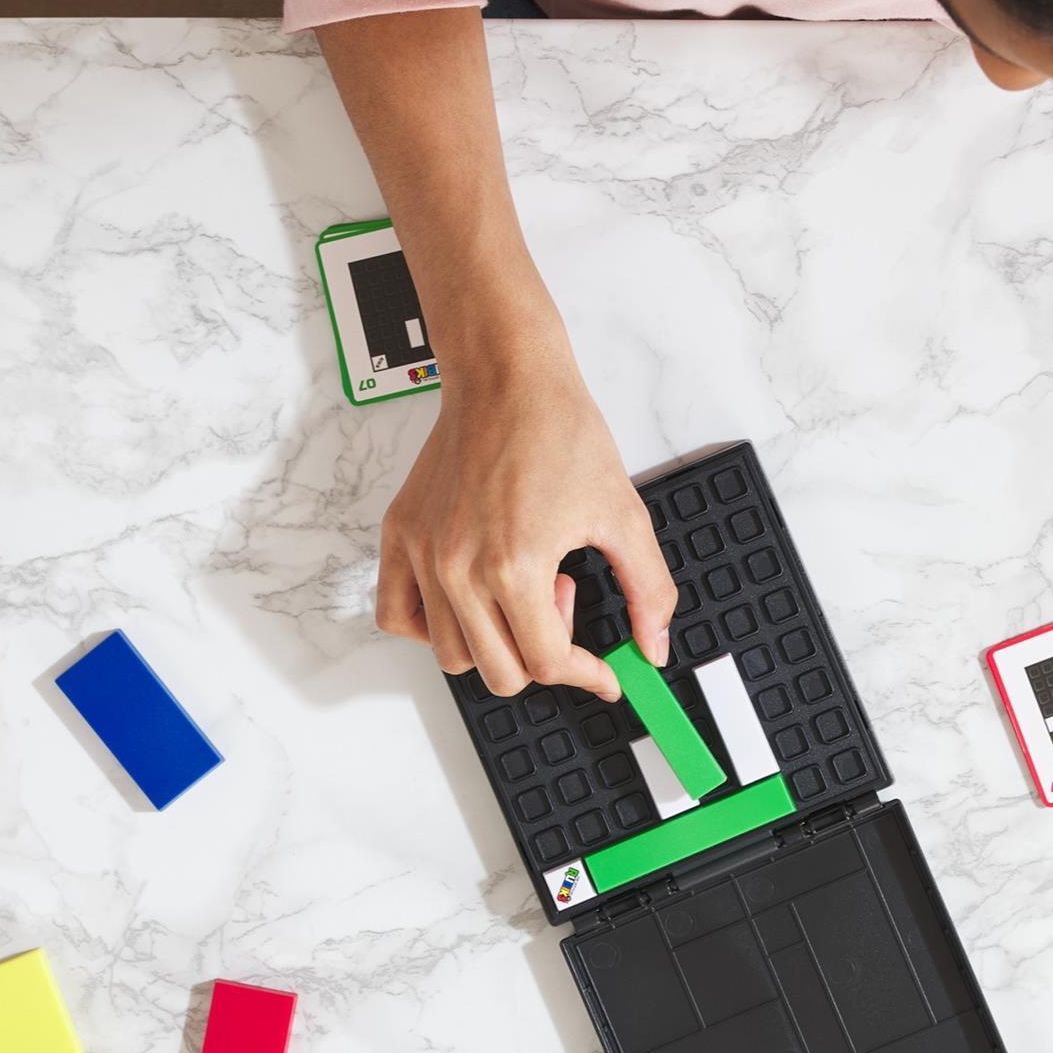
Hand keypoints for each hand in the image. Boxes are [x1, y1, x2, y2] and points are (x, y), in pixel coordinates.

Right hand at [375, 339, 675, 701]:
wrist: (508, 378)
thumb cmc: (560, 432)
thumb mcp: (624, 516)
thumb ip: (648, 591)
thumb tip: (653, 649)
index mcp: (514, 567)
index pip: (546, 664)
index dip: (586, 674)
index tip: (605, 672)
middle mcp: (459, 569)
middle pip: (500, 673)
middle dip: (544, 656)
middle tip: (563, 598)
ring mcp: (424, 555)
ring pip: (451, 656)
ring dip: (494, 642)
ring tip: (520, 587)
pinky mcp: (401, 537)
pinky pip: (399, 616)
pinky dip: (433, 626)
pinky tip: (471, 599)